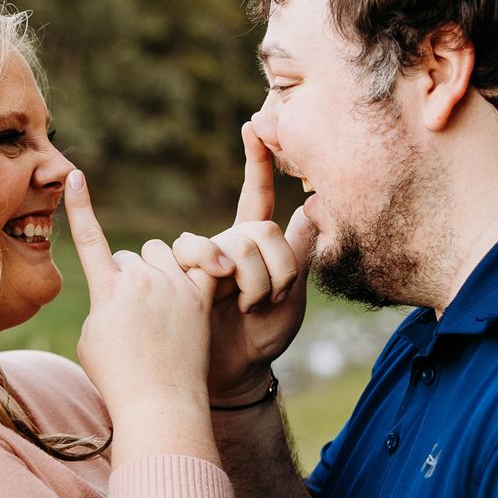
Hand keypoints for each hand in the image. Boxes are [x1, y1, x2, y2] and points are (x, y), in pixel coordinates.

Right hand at [63, 170, 215, 422]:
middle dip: (130, 276)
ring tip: (161, 310)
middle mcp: (141, 281)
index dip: (81, 206)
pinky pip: (198, 264)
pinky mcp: (200, 295)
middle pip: (131, 255)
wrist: (159, 402)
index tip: (75, 175)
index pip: (90, 239)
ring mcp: (173, 286)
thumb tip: (120, 293)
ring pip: (162, 255)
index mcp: (108, 291)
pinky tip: (195, 286)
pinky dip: (195, 271)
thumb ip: (103, 304)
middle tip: (135, 315)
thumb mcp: (91, 339)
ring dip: (160, 272)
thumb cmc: (119, 378)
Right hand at [171, 122, 312, 400]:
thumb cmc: (264, 337)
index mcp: (253, 244)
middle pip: (252, 229)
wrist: (234, 374)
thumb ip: (300, 252)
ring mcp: (203, 261)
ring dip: (251, 279)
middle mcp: (225, 245)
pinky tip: (218, 298)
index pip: (254, 194)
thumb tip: (315, 206)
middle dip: (271, 268)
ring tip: (246, 307)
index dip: (257, 161)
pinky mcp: (181, 276)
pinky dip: (218, 273)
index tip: (255, 123)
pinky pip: (195, 253)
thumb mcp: (294, 296)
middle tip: (268, 301)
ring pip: (230, 243)